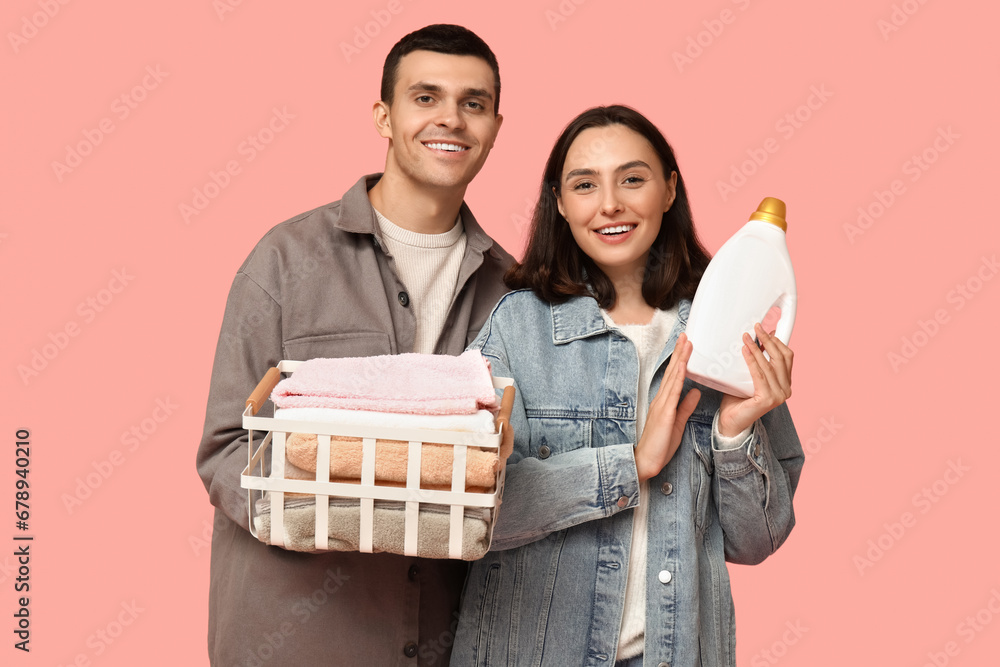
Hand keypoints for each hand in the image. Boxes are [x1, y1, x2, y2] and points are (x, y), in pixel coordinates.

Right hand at [634, 333, 701, 481]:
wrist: (647, 460)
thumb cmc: (660, 444)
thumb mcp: (678, 422)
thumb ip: (686, 406)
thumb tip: (696, 392)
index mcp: (665, 401)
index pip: (675, 377)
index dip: (681, 360)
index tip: (687, 346)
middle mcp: (661, 399)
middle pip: (672, 371)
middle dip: (680, 352)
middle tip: (686, 335)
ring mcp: (662, 404)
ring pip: (673, 377)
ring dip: (680, 359)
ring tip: (687, 343)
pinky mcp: (664, 412)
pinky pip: (673, 391)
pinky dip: (678, 377)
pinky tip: (682, 366)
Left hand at [717, 323, 793, 437]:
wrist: (731, 421)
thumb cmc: (738, 398)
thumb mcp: (749, 375)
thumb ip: (756, 361)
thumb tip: (757, 339)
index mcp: (785, 383)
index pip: (787, 356)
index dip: (778, 341)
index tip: (767, 329)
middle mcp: (786, 389)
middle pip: (781, 357)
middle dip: (768, 339)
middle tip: (756, 328)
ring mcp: (779, 395)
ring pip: (769, 364)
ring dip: (757, 348)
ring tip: (746, 337)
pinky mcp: (768, 399)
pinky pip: (759, 374)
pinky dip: (752, 360)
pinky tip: (745, 350)